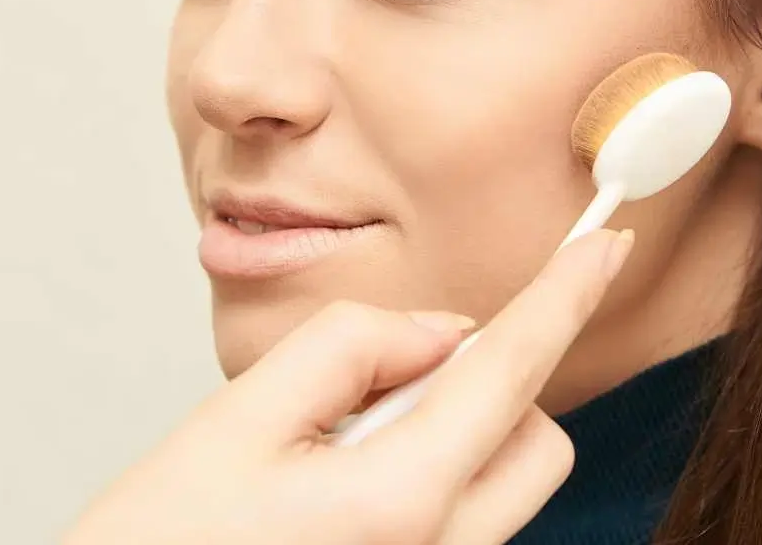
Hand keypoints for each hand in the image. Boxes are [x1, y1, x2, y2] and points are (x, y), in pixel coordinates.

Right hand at [64, 227, 633, 544]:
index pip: (513, 369)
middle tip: (391, 373)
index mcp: (400, 499)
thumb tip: (437, 331)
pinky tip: (338, 487)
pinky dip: (429, 472)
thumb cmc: (159, 543)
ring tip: (336, 444)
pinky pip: (463, 515)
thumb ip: (350, 346)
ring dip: (453, 430)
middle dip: (495, 382)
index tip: (602, 246)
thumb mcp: (239, 417)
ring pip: (501, 479)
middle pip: (532, 437)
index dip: (564, 296)